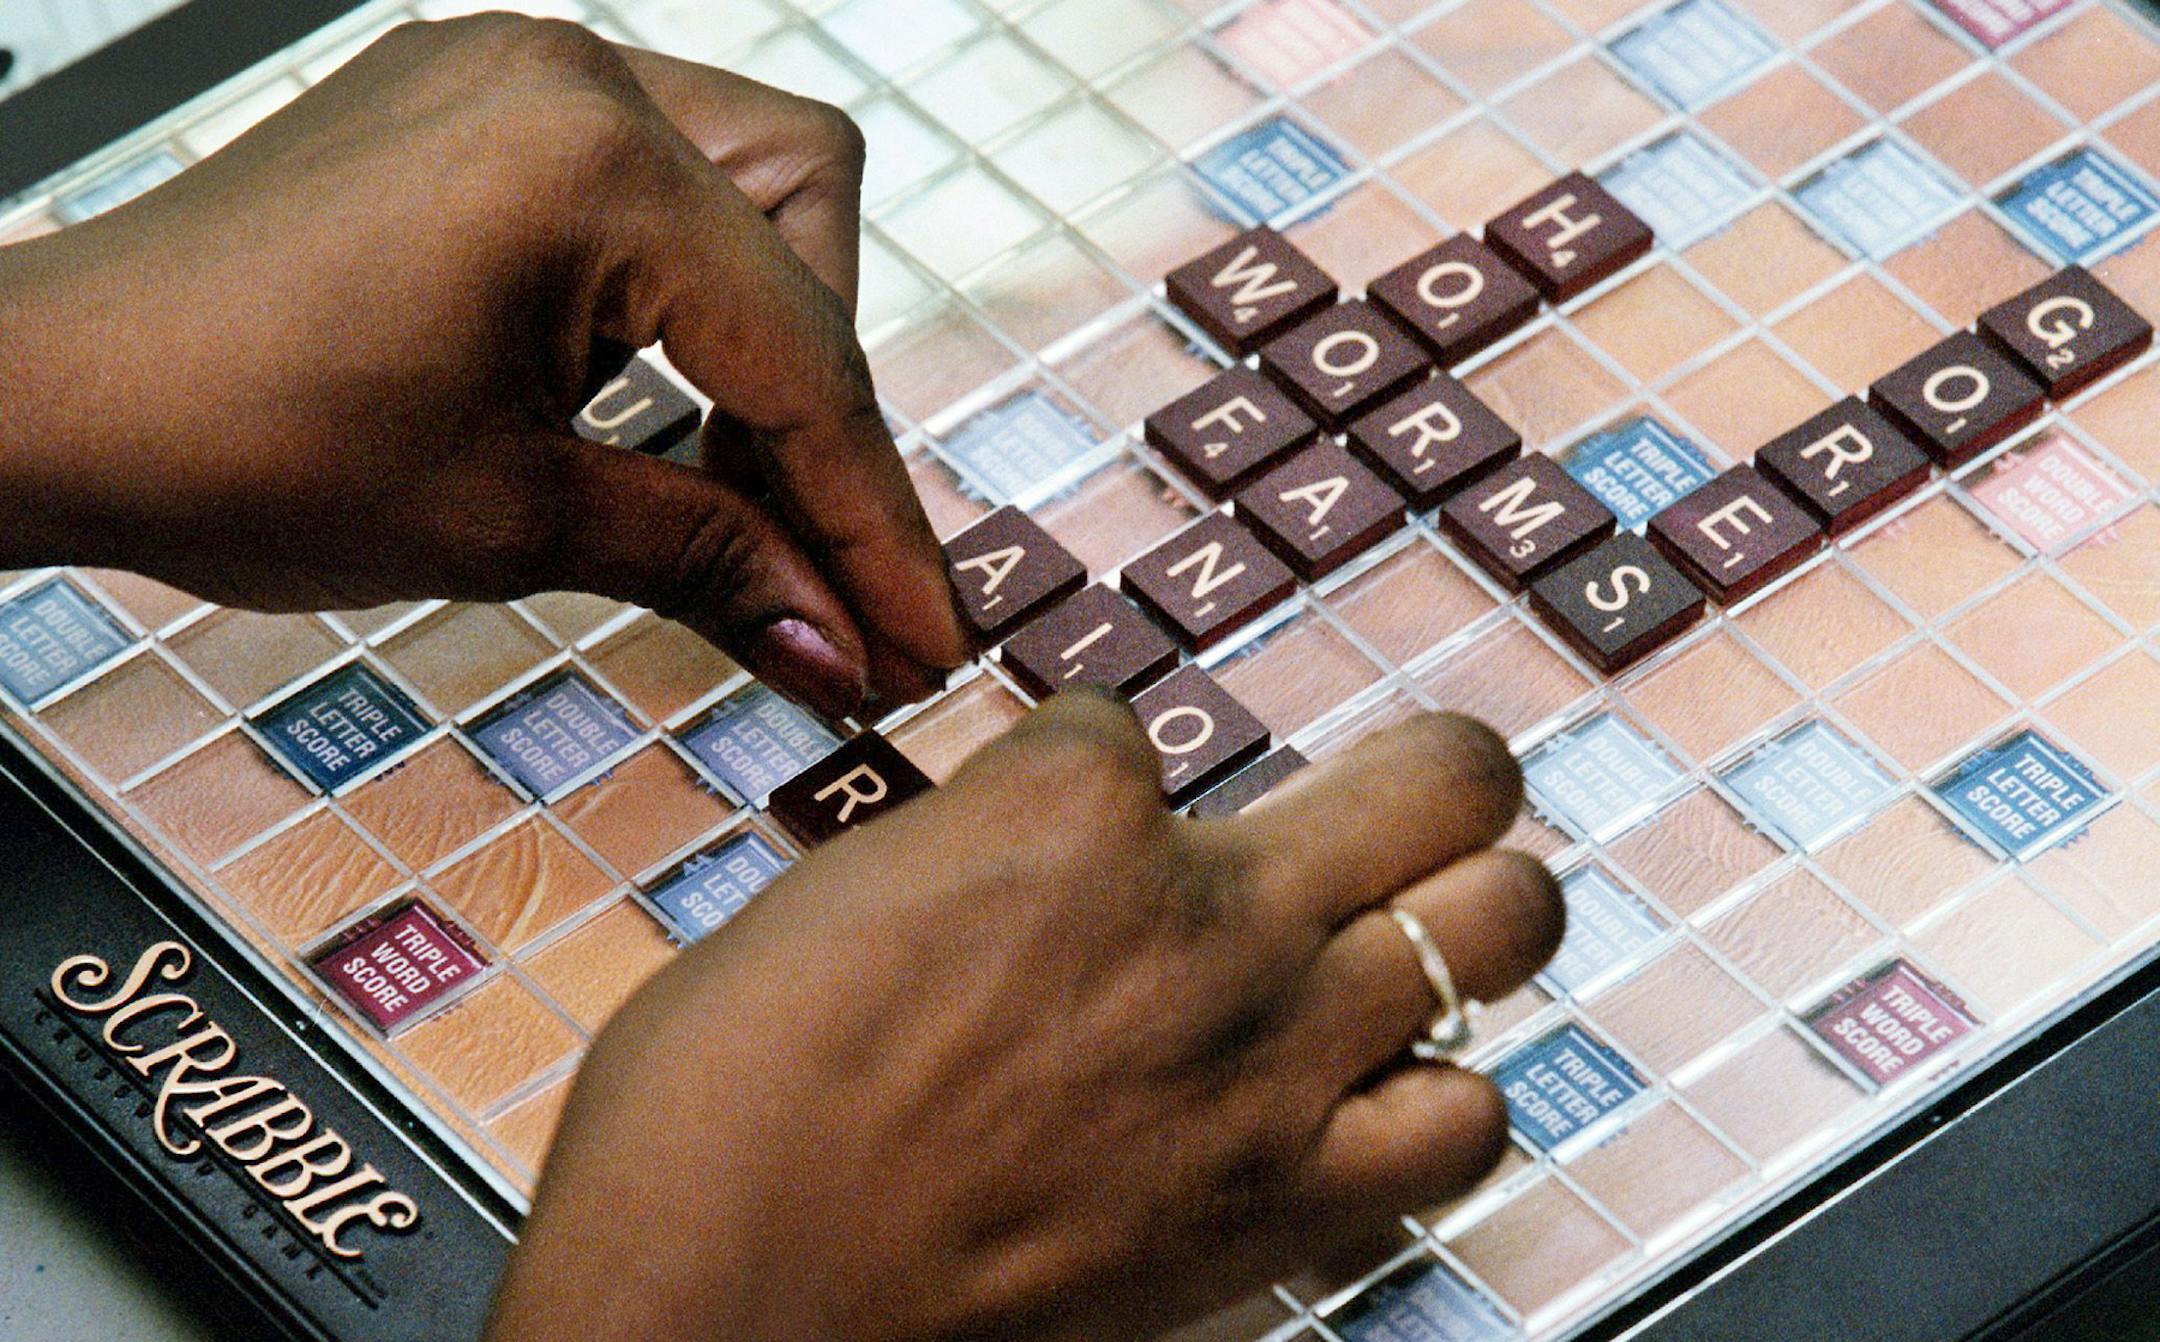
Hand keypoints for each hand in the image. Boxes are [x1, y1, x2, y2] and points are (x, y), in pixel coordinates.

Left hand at [0, 16, 965, 717]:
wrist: (54, 395)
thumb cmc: (236, 447)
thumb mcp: (509, 523)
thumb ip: (706, 562)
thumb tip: (840, 646)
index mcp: (587, 167)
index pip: (803, 359)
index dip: (870, 521)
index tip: (919, 635)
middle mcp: (575, 80)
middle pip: (814, 227)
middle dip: (825, 404)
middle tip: (809, 556)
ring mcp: (526, 74)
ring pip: (754, 183)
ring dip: (767, 334)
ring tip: (729, 477)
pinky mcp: (486, 102)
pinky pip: (655, 177)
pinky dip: (680, 293)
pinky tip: (649, 394)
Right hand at [490, 694, 1562, 1340]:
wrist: (725, 1297)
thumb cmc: (730, 1103)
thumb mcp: (840, 894)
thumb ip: (978, 845)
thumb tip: (1037, 845)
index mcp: (1069, 801)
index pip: (1148, 725)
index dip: (1108, 777)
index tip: (1075, 831)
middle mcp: (1204, 912)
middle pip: (1445, 776)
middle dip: (1427, 778)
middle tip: (1401, 802)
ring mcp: (1269, 1058)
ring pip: (1507, 922)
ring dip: (1469, 915)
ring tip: (1420, 932)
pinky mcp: (1285, 1204)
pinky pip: (1468, 1120)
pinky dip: (1440, 1095)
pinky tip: (1375, 1093)